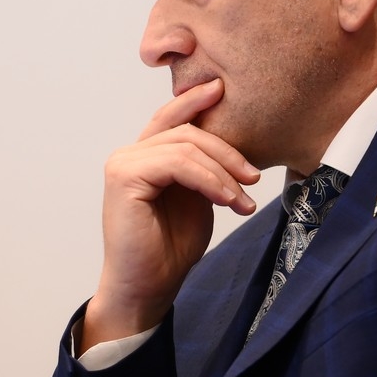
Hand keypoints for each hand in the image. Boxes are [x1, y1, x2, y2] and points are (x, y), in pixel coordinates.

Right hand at [81, 79, 259, 349]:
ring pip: (185, 146)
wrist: (149, 288)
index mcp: (144, 157)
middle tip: (254, 178)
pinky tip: (227, 199)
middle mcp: (129, 155)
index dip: (193, 99)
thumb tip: (231, 146)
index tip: (221, 89)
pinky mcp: (124, 177)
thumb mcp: (197, 198)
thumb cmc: (170, 249)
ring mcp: (123, 164)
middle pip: (187, 132)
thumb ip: (204, 170)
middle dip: (227, 152)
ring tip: (243, 200)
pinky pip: (177, 163)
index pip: (170, 118)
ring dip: (223, 172)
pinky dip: (208, 179)